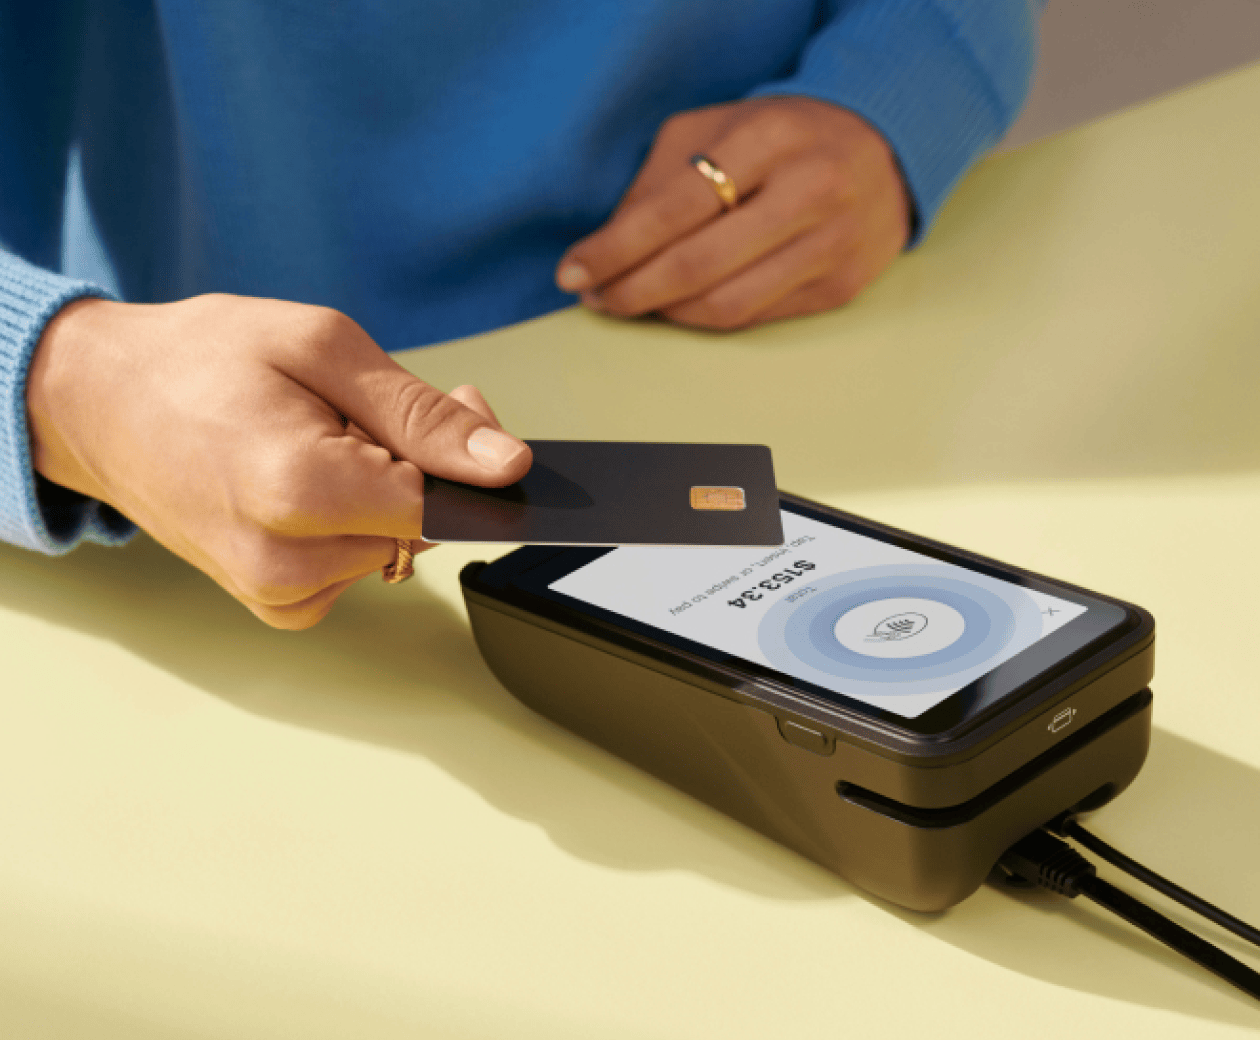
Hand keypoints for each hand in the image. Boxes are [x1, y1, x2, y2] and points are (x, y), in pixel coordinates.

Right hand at [26, 294, 531, 628]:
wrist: (102, 401)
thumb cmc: (198, 360)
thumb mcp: (322, 346)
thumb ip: (421, 414)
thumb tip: (505, 464)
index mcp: (296, 490)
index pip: (440, 504)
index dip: (465, 459)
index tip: (461, 416)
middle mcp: (283, 561)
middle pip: (424, 530)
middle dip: (424, 469)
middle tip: (371, 410)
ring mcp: (275, 592)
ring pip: (396, 551)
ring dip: (386, 496)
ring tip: (327, 438)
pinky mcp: (274, 602)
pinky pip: (358, 572)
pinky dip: (353, 527)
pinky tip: (312, 483)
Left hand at [555, 97, 909, 329]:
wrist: (885, 148)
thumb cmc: (785, 136)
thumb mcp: (717, 129)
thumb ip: (659, 181)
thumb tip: (608, 247)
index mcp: (769, 138)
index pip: (673, 209)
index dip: (614, 249)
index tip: (574, 271)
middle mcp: (808, 192)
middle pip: (695, 266)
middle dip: (630, 291)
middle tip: (596, 297)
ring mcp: (831, 244)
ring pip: (724, 304)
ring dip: (664, 313)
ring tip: (632, 302)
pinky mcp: (840, 286)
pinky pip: (754, 317)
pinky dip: (705, 318)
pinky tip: (680, 306)